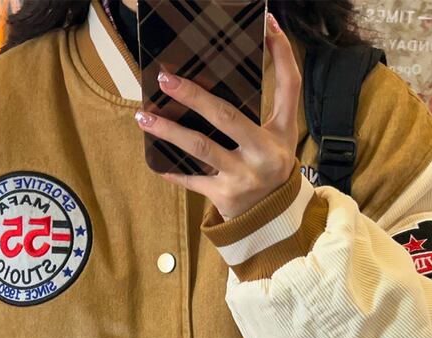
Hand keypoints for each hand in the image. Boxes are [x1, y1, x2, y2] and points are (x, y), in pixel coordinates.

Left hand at [133, 12, 300, 219]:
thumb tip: (263, 47)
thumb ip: (276, 98)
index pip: (288, 85)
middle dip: (194, 96)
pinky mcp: (224, 197)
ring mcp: (242, 178)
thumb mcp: (282, 134)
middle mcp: (263, 155)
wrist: (273, 220)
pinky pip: (193, 180)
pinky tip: (156, 161)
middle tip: (165, 79)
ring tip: (143, 117)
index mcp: (280, 133)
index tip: (268, 24)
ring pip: (201, 148)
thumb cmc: (272, 165)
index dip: (281, 53)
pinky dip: (174, 171)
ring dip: (169, 131)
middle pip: (226, 117)